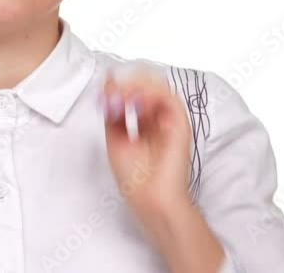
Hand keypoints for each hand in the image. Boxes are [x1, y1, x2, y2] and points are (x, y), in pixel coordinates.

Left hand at [101, 62, 193, 223]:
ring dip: (136, 85)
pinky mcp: (180, 124)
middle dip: (126, 82)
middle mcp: (158, 117)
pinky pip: (169, 98)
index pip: (134, 90)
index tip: (104, 85)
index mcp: (144, 121)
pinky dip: (151, 93)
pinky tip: (135, 102)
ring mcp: (170, 120)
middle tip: (111, 89)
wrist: (152, 201)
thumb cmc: (136, 179)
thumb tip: (108, 87)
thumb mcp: (115, 139)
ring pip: (157, 85)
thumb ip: (112, 114)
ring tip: (121, 96)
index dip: (118, 84)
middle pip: (145, 84)